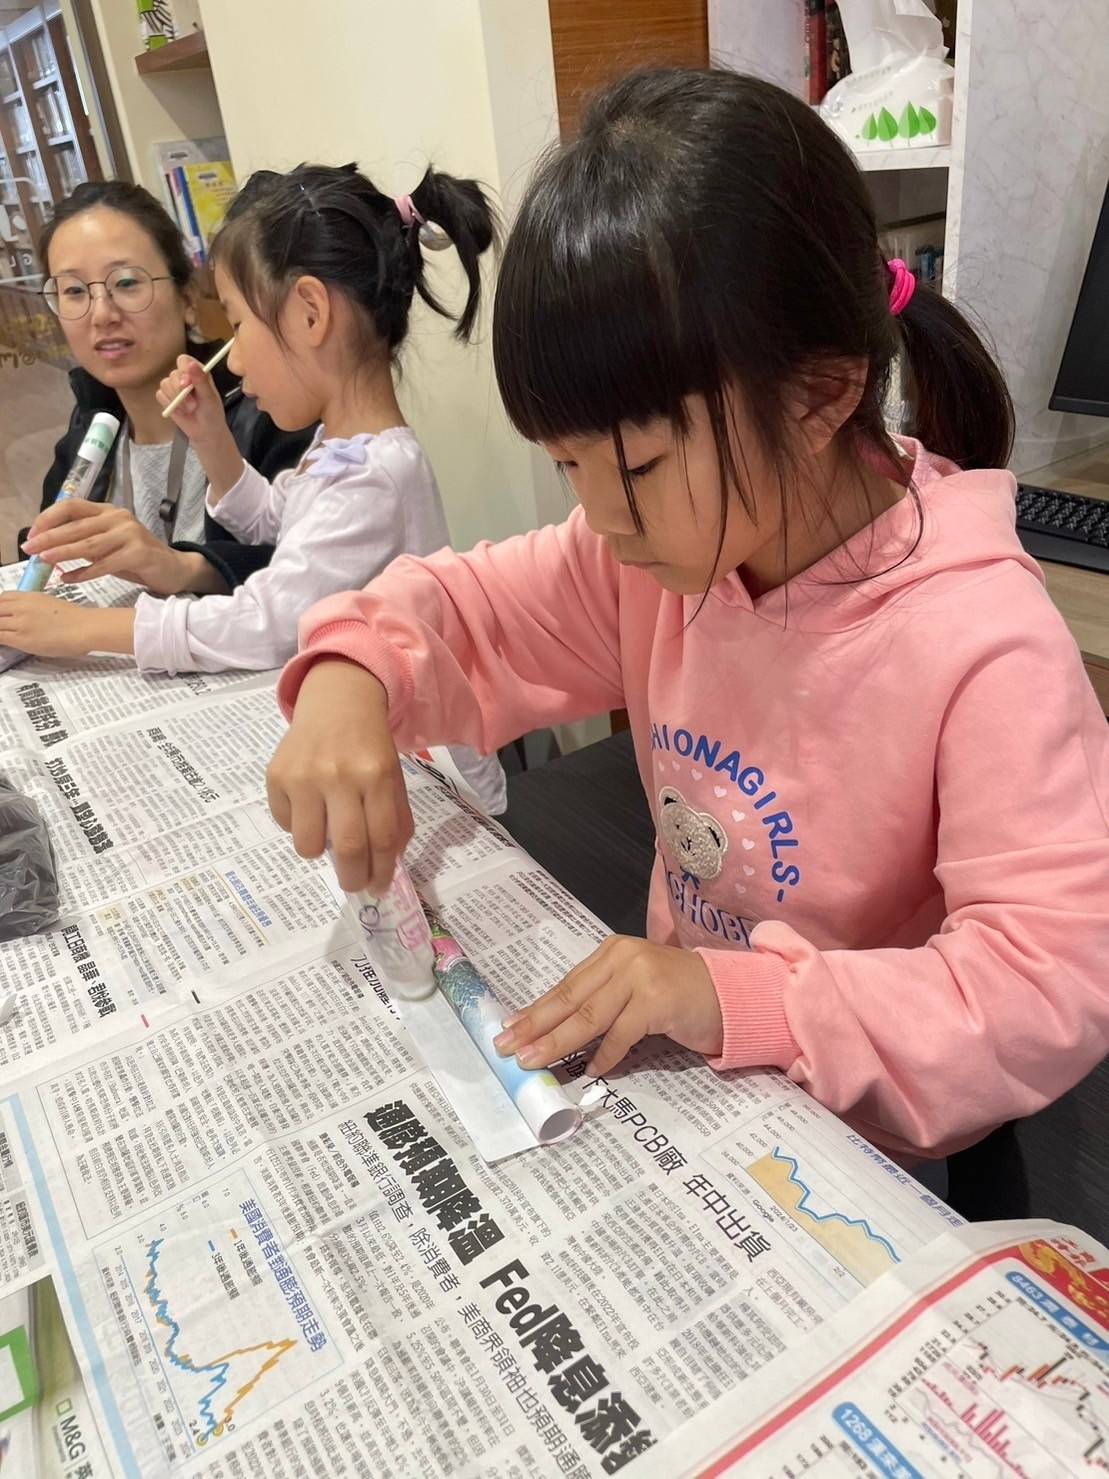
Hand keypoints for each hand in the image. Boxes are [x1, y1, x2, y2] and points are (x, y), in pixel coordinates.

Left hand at [0, 592, 96, 657]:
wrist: (85, 627)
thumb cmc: (76, 619)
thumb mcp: (50, 604)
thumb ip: (34, 607)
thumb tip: (26, 616)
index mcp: (30, 596)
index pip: (3, 597)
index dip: (0, 606)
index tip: (2, 614)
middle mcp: (22, 607)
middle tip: (3, 626)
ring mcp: (20, 622)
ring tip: (3, 635)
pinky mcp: (22, 639)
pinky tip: (3, 644)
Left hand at [23, 498, 196, 594]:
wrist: (174, 569)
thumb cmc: (137, 559)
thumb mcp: (108, 545)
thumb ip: (84, 542)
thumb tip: (49, 546)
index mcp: (108, 511)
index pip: (72, 506)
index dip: (49, 518)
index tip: (32, 533)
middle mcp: (118, 517)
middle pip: (77, 525)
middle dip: (49, 537)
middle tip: (29, 548)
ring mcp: (130, 534)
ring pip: (89, 544)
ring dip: (63, 553)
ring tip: (43, 560)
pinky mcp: (139, 553)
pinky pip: (105, 564)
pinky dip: (84, 573)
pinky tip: (67, 578)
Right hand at [156, 353, 229, 447]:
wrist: (205, 432)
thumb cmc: (212, 413)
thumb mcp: (209, 397)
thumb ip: (201, 380)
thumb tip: (191, 364)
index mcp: (197, 371)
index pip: (183, 360)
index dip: (183, 370)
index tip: (187, 384)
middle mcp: (185, 376)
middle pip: (173, 374)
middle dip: (180, 391)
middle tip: (193, 405)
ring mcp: (174, 386)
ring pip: (165, 384)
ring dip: (176, 399)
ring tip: (189, 409)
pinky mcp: (166, 396)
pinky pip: (160, 395)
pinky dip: (170, 404)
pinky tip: (180, 411)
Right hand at [267, 659, 412, 893]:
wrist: (337, 701)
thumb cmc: (368, 746)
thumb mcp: (392, 777)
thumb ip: (394, 819)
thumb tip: (387, 866)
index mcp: (376, 776)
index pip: (381, 838)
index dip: (381, 871)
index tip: (378, 887)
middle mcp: (339, 775)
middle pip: (348, 846)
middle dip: (352, 877)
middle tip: (353, 884)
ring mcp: (304, 776)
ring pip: (308, 845)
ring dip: (319, 850)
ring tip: (326, 833)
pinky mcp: (276, 775)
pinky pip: (285, 823)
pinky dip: (297, 825)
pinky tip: (307, 803)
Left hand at [493, 936, 722, 1076]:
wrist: (732, 995)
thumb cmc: (681, 996)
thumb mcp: (635, 990)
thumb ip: (603, 1001)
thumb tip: (557, 1032)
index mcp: (612, 953)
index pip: (566, 985)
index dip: (535, 1009)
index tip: (509, 1028)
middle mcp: (622, 958)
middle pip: (570, 998)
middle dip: (535, 1025)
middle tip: (507, 1046)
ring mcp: (640, 977)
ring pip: (588, 1016)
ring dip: (557, 1042)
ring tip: (533, 1060)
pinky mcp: (657, 1000)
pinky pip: (621, 1034)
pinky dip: (605, 1056)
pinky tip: (590, 1071)